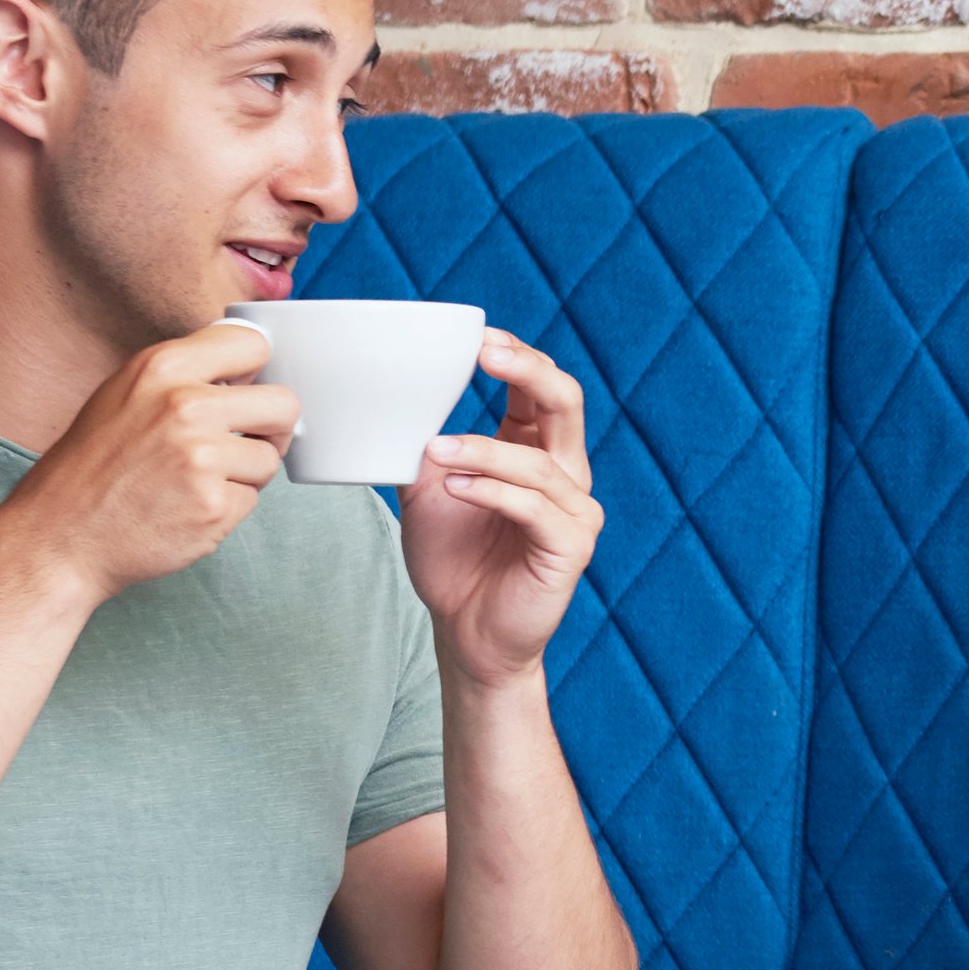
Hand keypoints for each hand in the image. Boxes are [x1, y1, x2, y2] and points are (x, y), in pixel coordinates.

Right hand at [0, 322, 294, 603]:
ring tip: (196, 482)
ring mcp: (201, 457)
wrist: (59, 535)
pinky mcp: (213, 505)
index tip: (245, 390)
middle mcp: (184, 405)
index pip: (252, 344)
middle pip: (284, 403)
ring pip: (270, 458)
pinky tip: (186, 508)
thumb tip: (250, 368)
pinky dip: (227, 508)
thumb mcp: (125, 394)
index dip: (256, 371)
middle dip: (270, 427)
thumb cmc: (94, 466)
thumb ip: (184, 375)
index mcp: (161, 367)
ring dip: (244, 474)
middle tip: (240, 444)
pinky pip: (252, 500)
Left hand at [400, 330, 603, 688]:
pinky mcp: (572, 547)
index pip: (541, 389)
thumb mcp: (431, 489)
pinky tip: (458, 487)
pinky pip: (535, 508)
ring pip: (538, 461)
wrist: (466, 633)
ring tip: (436, 452)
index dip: (517, 357)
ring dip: (483, 450)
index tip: (476, 336)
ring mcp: (575, 511)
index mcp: (536, 452)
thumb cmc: (454, 560)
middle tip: (486, 351)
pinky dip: (493, 492)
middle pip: (565, 403)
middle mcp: (565, 474)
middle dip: (528, 370)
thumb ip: (430, 447)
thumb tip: (393, 400)